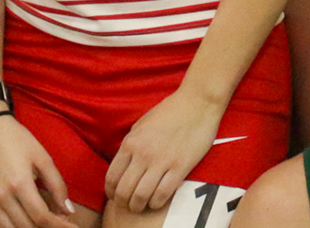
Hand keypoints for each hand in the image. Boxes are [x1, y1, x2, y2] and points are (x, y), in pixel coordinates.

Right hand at [0, 115, 78, 227]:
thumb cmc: (19, 141)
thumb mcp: (44, 159)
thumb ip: (57, 186)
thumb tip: (68, 210)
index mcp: (19, 183)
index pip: (40, 216)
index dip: (58, 225)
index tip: (72, 227)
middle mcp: (1, 197)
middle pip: (27, 226)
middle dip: (47, 227)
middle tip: (61, 221)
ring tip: (46, 222)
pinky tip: (26, 222)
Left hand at [106, 84, 221, 213]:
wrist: (198, 102)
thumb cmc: (170, 111)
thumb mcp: (142, 124)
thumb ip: (131, 145)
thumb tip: (124, 165)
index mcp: (131, 142)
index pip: (112, 177)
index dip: (111, 192)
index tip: (116, 196)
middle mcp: (143, 153)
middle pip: (124, 191)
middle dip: (123, 203)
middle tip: (128, 205)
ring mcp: (162, 161)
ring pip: (141, 196)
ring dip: (138, 206)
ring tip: (141, 206)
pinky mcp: (180, 166)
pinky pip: (162, 193)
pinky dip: (156, 203)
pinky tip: (157, 201)